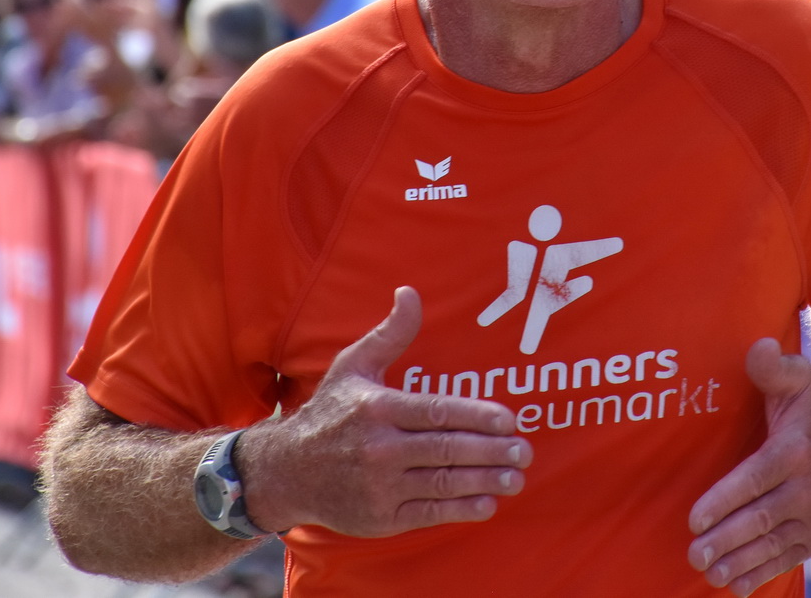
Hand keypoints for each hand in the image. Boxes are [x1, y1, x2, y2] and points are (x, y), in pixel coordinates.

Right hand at [236, 287, 530, 536]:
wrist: (286, 473)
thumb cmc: (330, 414)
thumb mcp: (353, 366)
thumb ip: (390, 333)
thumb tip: (410, 292)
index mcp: (378, 409)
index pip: (437, 411)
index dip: (477, 416)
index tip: (510, 419)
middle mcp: (379, 449)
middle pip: (446, 449)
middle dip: (491, 451)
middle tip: (524, 449)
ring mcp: (380, 486)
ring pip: (443, 483)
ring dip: (484, 481)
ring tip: (516, 477)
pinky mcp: (380, 517)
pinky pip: (429, 512)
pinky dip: (460, 509)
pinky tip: (488, 503)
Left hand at [687, 340, 810, 595]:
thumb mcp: (800, 379)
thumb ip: (773, 367)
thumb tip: (757, 348)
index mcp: (796, 450)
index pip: (756, 479)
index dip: (725, 500)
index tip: (694, 518)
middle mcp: (808, 488)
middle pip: (761, 518)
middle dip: (726, 538)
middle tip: (694, 552)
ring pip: (773, 544)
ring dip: (739, 562)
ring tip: (709, 572)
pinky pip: (788, 558)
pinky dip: (763, 575)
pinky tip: (736, 586)